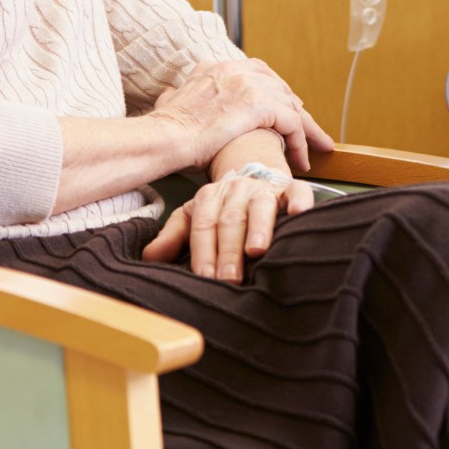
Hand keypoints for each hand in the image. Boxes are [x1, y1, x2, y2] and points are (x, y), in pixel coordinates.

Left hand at [142, 169, 315, 279]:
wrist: (254, 169)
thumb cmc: (225, 206)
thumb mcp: (195, 217)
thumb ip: (173, 237)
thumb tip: (148, 259)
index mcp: (210, 197)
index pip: (204, 225)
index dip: (203, 251)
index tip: (203, 276)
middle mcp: (237, 190)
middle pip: (231, 220)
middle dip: (229, 250)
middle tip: (229, 279)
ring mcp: (265, 189)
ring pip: (262, 207)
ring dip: (259, 229)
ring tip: (257, 251)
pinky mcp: (292, 188)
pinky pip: (298, 192)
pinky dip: (300, 202)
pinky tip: (299, 215)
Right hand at [152, 59, 334, 171]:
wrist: (163, 139)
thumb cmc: (165, 131)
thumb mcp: (172, 101)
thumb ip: (179, 94)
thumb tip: (173, 96)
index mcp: (218, 67)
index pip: (259, 74)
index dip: (276, 94)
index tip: (285, 111)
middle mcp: (236, 70)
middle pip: (280, 88)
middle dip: (296, 111)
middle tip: (309, 132)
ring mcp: (249, 84)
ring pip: (291, 106)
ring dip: (304, 130)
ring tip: (312, 151)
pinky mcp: (259, 104)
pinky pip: (292, 123)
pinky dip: (301, 143)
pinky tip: (301, 160)